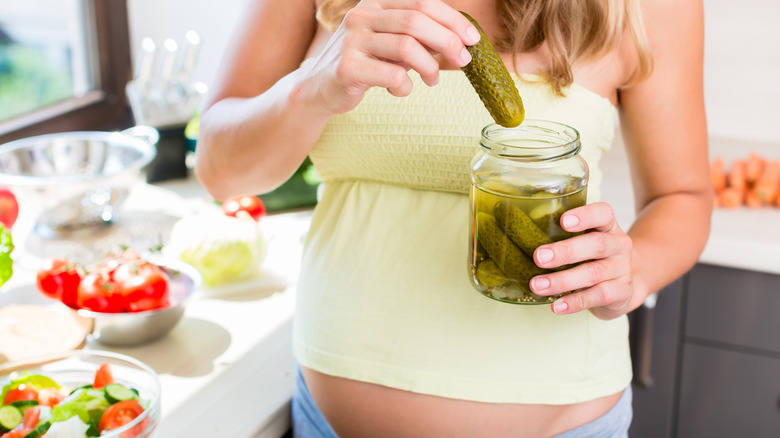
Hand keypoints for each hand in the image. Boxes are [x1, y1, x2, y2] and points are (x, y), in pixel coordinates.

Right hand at [299, 0, 479, 114]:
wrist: (320, 88)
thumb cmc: (366, 64)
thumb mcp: (391, 43)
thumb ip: (419, 38)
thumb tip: (462, 44)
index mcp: (376, 3)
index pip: (421, 2)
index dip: (452, 20)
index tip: (472, 39)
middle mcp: (361, 15)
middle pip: (416, 21)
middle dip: (447, 41)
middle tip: (463, 60)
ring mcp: (352, 40)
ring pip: (406, 47)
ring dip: (429, 67)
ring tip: (433, 81)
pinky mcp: (347, 68)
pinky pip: (391, 75)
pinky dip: (405, 86)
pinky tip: (400, 90)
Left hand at [529, 202, 641, 319]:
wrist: (625, 284)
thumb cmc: (594, 257)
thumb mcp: (584, 240)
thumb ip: (560, 235)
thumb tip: (515, 234)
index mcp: (607, 226)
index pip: (603, 213)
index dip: (585, 215)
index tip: (563, 221)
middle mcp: (618, 244)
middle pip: (596, 244)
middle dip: (566, 251)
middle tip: (539, 257)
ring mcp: (621, 269)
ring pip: (593, 273)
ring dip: (562, 280)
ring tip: (537, 285)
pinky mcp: (621, 292)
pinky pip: (598, 296)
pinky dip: (575, 302)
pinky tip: (556, 305)